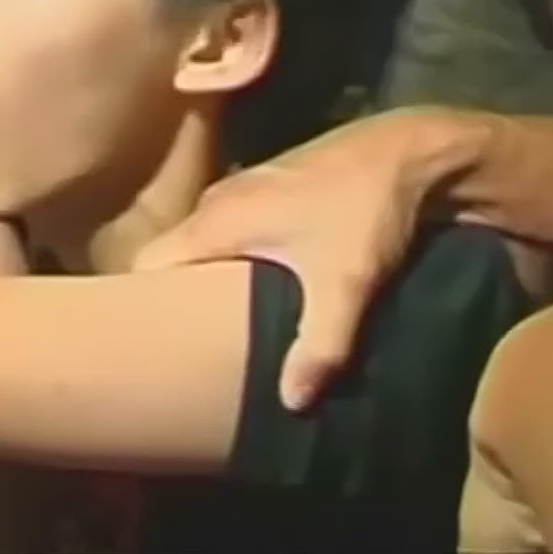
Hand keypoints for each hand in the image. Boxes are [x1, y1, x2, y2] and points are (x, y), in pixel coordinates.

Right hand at [132, 108, 457, 410]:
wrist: (411, 150)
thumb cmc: (365, 211)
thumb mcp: (345, 284)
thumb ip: (318, 345)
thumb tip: (291, 402)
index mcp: (215, 221)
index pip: (146, 264)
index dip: (141, 302)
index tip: (153, 340)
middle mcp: (217, 200)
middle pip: (173, 255)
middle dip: (177, 296)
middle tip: (191, 342)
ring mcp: (243, 186)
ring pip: (205, 239)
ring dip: (210, 274)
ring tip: (225, 319)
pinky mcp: (271, 184)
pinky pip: (232, 226)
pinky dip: (236, 254)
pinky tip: (263, 281)